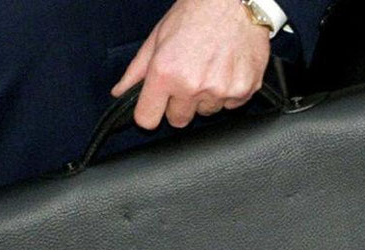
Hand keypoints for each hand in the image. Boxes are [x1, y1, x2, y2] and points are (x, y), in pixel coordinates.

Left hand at [111, 0, 271, 129]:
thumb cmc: (196, 13)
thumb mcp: (157, 38)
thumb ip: (137, 71)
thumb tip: (119, 92)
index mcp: (166, 73)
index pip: (147, 120)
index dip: (150, 112)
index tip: (156, 104)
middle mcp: (192, 86)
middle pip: (178, 120)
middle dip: (179, 105)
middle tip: (187, 78)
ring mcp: (220, 90)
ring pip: (206, 112)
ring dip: (205, 97)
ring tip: (210, 68)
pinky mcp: (244, 90)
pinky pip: (231, 105)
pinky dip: (228, 91)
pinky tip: (226, 69)